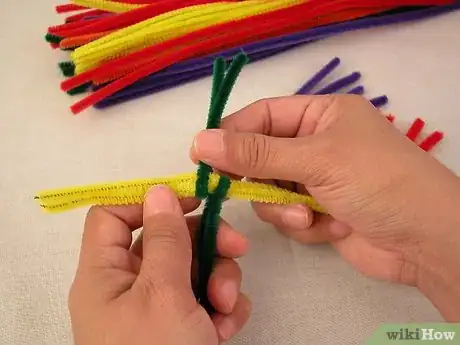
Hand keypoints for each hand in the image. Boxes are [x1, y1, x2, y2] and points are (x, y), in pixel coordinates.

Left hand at [69, 186, 250, 344]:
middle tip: (238, 248)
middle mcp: (129, 287)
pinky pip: (205, 299)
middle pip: (167, 240)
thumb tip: (159, 190)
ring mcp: (158, 309)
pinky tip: (227, 327)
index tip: (192, 200)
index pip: (113, 216)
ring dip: (220, 280)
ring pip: (194, 269)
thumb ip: (164, 239)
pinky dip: (222, 308)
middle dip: (206, 244)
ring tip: (227, 308)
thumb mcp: (162, 293)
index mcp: (105, 274)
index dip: (149, 202)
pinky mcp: (182, 328)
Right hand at [190, 94, 459, 320]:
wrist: (425, 240)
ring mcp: (317, 180)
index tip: (201, 155)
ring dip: (283, 208)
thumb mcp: (315, 159)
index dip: (230, 133)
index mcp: (321, 115)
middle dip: (257, 178)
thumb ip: (255, 153)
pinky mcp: (319, 213)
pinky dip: (302, 225)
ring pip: (271, 191)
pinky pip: (289, 216)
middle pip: (261, 156)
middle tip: (231, 190)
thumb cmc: (375, 181)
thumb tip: (199, 140)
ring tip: (305, 216)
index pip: (262, 116)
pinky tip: (327, 228)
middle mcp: (317, 144)